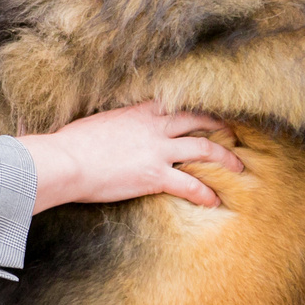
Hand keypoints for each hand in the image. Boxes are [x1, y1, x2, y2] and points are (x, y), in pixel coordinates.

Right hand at [18, 100, 242, 212]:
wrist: (66, 161)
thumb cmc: (70, 144)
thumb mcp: (95, 124)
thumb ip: (111, 124)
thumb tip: (106, 128)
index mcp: (138, 112)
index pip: (175, 103)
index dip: (195, 108)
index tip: (206, 112)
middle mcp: (153, 127)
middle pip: (198, 120)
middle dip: (219, 126)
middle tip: (233, 134)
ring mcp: (157, 150)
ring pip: (204, 149)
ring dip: (225, 158)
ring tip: (238, 168)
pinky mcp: (155, 176)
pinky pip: (190, 184)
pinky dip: (205, 193)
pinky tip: (214, 201)